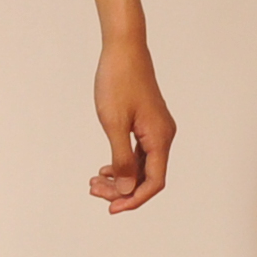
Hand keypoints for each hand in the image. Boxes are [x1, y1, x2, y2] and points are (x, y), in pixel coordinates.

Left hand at [90, 35, 173, 211]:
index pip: (154, 182)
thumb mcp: (114, 123)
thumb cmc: (118, 81)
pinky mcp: (148, 122)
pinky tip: (105, 168)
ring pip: (141, 165)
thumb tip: (127, 189)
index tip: (111, 208)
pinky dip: (122, 163)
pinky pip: (139, 152)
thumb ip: (122, 158)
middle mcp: (163, 136)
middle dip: (122, 189)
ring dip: (120, 177)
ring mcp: (156, 129)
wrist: (123, 48)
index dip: (134, 199)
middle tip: (93, 190)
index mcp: (160, 138)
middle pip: (147, 177)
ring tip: (94, 182)